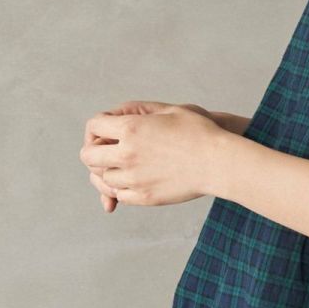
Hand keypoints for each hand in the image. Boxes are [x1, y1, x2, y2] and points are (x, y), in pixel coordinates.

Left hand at [81, 100, 222, 212]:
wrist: (220, 162)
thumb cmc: (200, 132)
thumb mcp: (169, 110)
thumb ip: (138, 112)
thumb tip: (117, 118)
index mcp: (131, 129)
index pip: (93, 126)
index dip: (97, 127)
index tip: (107, 131)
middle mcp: (127, 155)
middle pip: (88, 156)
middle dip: (95, 151)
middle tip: (107, 151)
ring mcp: (134, 179)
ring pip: (102, 179)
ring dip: (108, 171)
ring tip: (121, 167)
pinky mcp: (145, 197)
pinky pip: (119, 195)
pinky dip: (119, 189)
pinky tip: (130, 181)